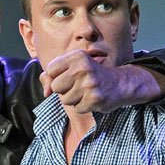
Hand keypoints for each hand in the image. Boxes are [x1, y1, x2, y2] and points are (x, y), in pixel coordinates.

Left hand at [41, 50, 164, 112]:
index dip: (55, 77)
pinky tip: (91, 98)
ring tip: (85, 92)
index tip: (66, 76)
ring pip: (65, 99)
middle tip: (77, 85)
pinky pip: (76, 108)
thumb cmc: (91, 75)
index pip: (50, 70)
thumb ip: (52, 76)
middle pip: (56, 87)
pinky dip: (82, 106)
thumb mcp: (72, 67)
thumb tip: (45, 92)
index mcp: (77, 56)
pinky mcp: (94, 99)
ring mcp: (89, 84)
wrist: (119, 83)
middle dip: (64, 89)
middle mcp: (83, 68)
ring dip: (74, 99)